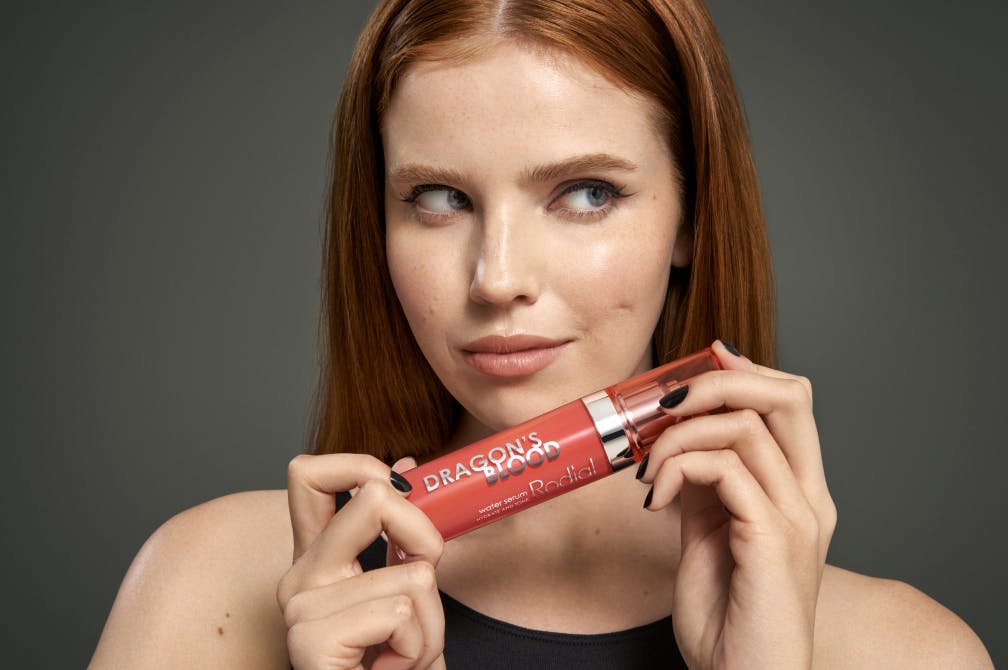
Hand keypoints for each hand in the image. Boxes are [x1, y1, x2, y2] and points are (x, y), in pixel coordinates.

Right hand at [277, 453, 446, 669]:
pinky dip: (418, 648)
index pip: (308, 473)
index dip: (361, 464)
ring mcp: (300, 608)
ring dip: (430, 623)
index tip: (398, 492)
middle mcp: (298, 576)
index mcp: (316, 558)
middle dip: (427, 540)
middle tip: (419, 595)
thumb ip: (399, 534)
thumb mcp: (405, 590)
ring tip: (401, 654)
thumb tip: (402, 465)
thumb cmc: (394, 664)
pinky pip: (401, 614)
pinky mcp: (310, 641)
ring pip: (412, 573)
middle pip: (374, 498)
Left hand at [637, 340, 836, 669]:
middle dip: (717, 380)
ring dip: (677, 434)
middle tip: (666, 404)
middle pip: (786, 394)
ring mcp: (798, 517)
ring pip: (742, 425)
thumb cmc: (727, 619)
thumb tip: (677, 439)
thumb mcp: (710, 535)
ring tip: (646, 470)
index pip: (790, 402)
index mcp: (799, 493)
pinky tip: (655, 498)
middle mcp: (810, 498)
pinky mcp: (774, 538)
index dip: (743, 371)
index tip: (693, 367)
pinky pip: (724, 469)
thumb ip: (706, 486)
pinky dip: (677, 468)